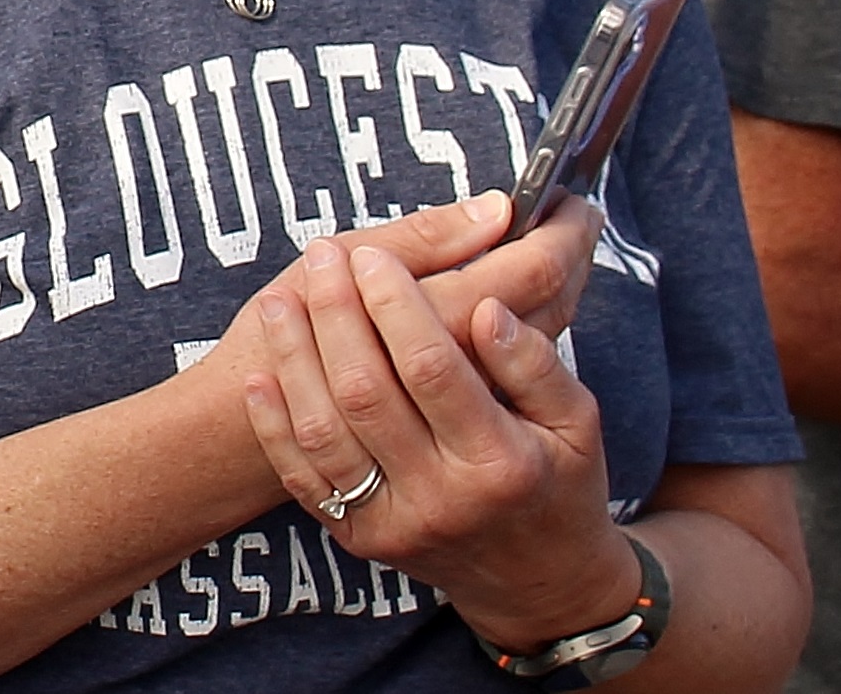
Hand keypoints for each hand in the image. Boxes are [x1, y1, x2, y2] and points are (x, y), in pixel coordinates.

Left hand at [234, 227, 626, 645]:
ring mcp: (393, 524)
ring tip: (280, 299)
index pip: (432, 367)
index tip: (374, 257)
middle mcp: (440, 497)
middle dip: (337, 314)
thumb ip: (534, 363)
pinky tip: (262, 373)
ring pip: (324, 430)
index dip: (395, 304)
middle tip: (323, 258)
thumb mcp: (577, 421)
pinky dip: (275, 424)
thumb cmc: (559, 483)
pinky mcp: (360, 539)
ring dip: (294, 358)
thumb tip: (487, 309)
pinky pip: (304, 477)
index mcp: (500, 460)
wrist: (537, 583)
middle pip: (366, 391)